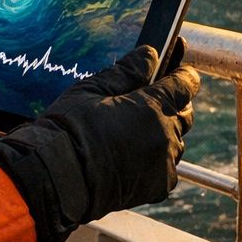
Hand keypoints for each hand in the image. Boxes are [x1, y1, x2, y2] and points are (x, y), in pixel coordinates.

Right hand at [0, 39, 198, 241]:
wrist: (57, 178)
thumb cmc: (69, 130)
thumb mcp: (92, 89)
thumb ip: (127, 70)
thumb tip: (149, 55)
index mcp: (152, 107)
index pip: (185, 84)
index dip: (182, 74)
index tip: (178, 70)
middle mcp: (165, 135)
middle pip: (184, 113)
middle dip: (172, 104)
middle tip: (147, 102)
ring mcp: (164, 163)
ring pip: (176, 141)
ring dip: (163, 133)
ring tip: (133, 132)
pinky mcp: (158, 186)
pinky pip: (167, 166)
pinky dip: (156, 159)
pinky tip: (131, 155)